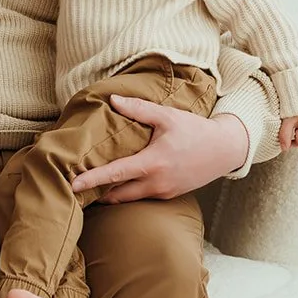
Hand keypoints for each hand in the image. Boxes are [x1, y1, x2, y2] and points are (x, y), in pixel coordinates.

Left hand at [71, 97, 249, 202]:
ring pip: (129, 198)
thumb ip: (138, 109)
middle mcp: (156, 183)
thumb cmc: (195, 130)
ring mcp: (163, 192)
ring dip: (111, 194)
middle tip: (74, 187)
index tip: (72, 184)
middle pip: (117, 194)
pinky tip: (117, 184)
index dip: (91, 179)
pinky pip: (142, 197)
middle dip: (96, 192)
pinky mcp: (169, 196)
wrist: (224, 150)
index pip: (115, 174)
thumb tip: (112, 99)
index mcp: (152, 163)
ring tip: (91, 186)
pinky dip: (127, 192)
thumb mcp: (167, 116)